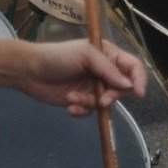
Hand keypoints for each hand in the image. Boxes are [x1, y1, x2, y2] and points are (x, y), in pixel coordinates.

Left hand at [12, 38, 147, 114]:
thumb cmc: (57, 56)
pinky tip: (70, 106)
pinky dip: (81, 111)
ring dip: (90, 103)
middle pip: (121, 89)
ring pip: (105, 102)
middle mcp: (104, 72)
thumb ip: (108, 69)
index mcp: (108, 55)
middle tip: (101, 100)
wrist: (29, 71)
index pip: (132, 67)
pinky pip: (90, 111)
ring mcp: (93, 87)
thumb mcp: (85, 55)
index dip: (139, 79)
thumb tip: (128, 85)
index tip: (138, 94)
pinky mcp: (81, 100)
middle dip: (111, 96)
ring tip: (72, 98)